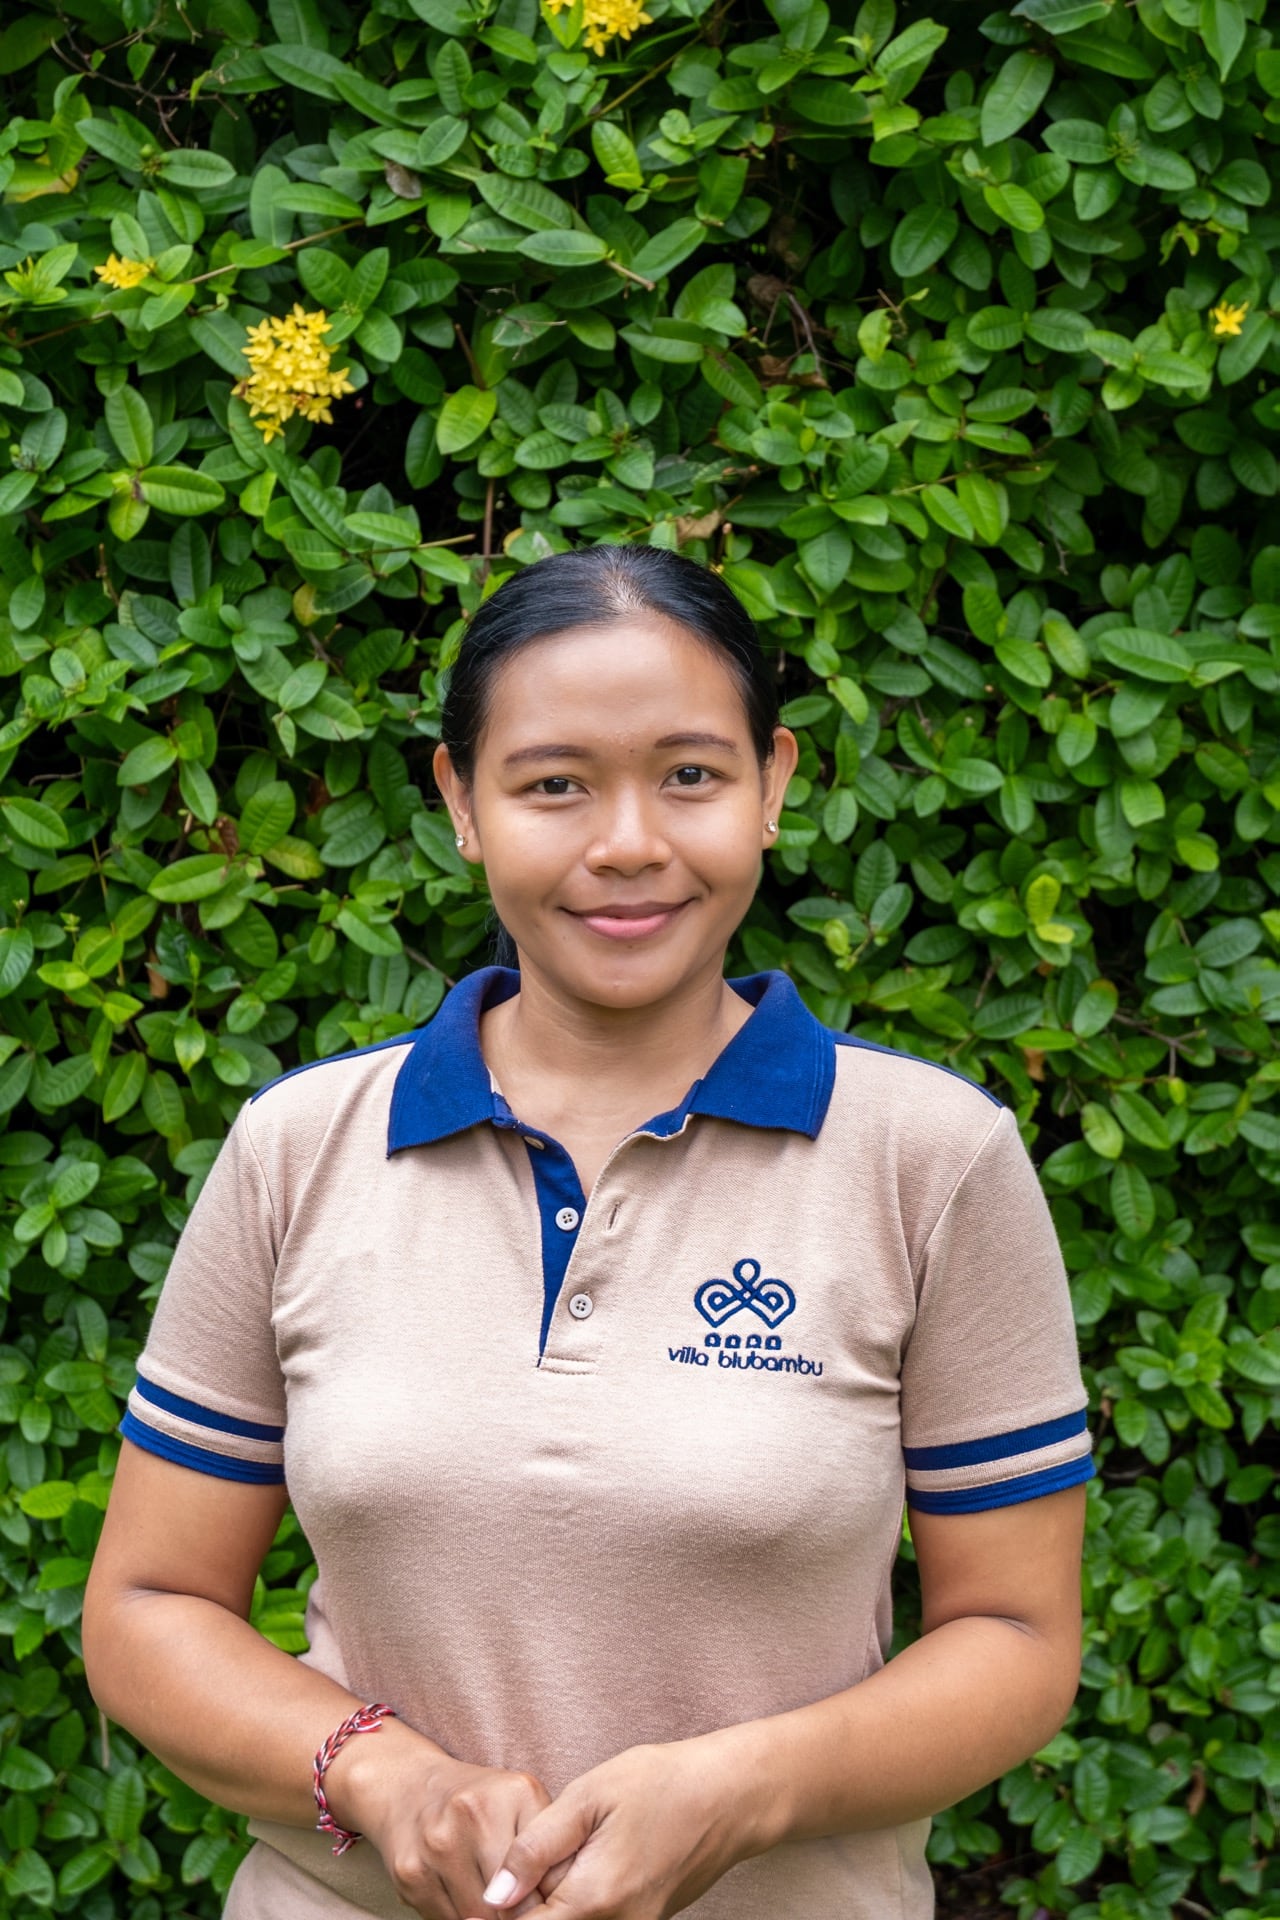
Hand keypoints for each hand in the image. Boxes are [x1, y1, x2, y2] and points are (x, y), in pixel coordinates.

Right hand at [325, 1720, 563, 1918]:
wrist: (410, 1787)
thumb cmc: (480, 1801)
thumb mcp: (522, 1802)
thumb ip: (548, 1844)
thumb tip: (567, 1898)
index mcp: (512, 1794)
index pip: (544, 1870)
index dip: (548, 1899)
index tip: (550, 1905)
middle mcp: (471, 1815)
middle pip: (509, 1901)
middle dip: (519, 1915)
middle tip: (523, 1908)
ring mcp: (437, 1846)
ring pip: (476, 1918)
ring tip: (496, 1903)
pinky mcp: (410, 1875)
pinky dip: (460, 1919)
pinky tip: (465, 1900)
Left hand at [475, 1737, 763, 1919]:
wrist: (730, 1796)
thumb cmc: (662, 1783)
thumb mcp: (590, 1796)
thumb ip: (536, 1848)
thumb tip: (493, 1897)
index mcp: (594, 1899)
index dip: (501, 1906)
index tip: (497, 1874)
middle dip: (527, 1904)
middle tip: (529, 1861)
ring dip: (553, 1904)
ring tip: (556, 1858)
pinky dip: (579, 1902)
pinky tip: (582, 1865)